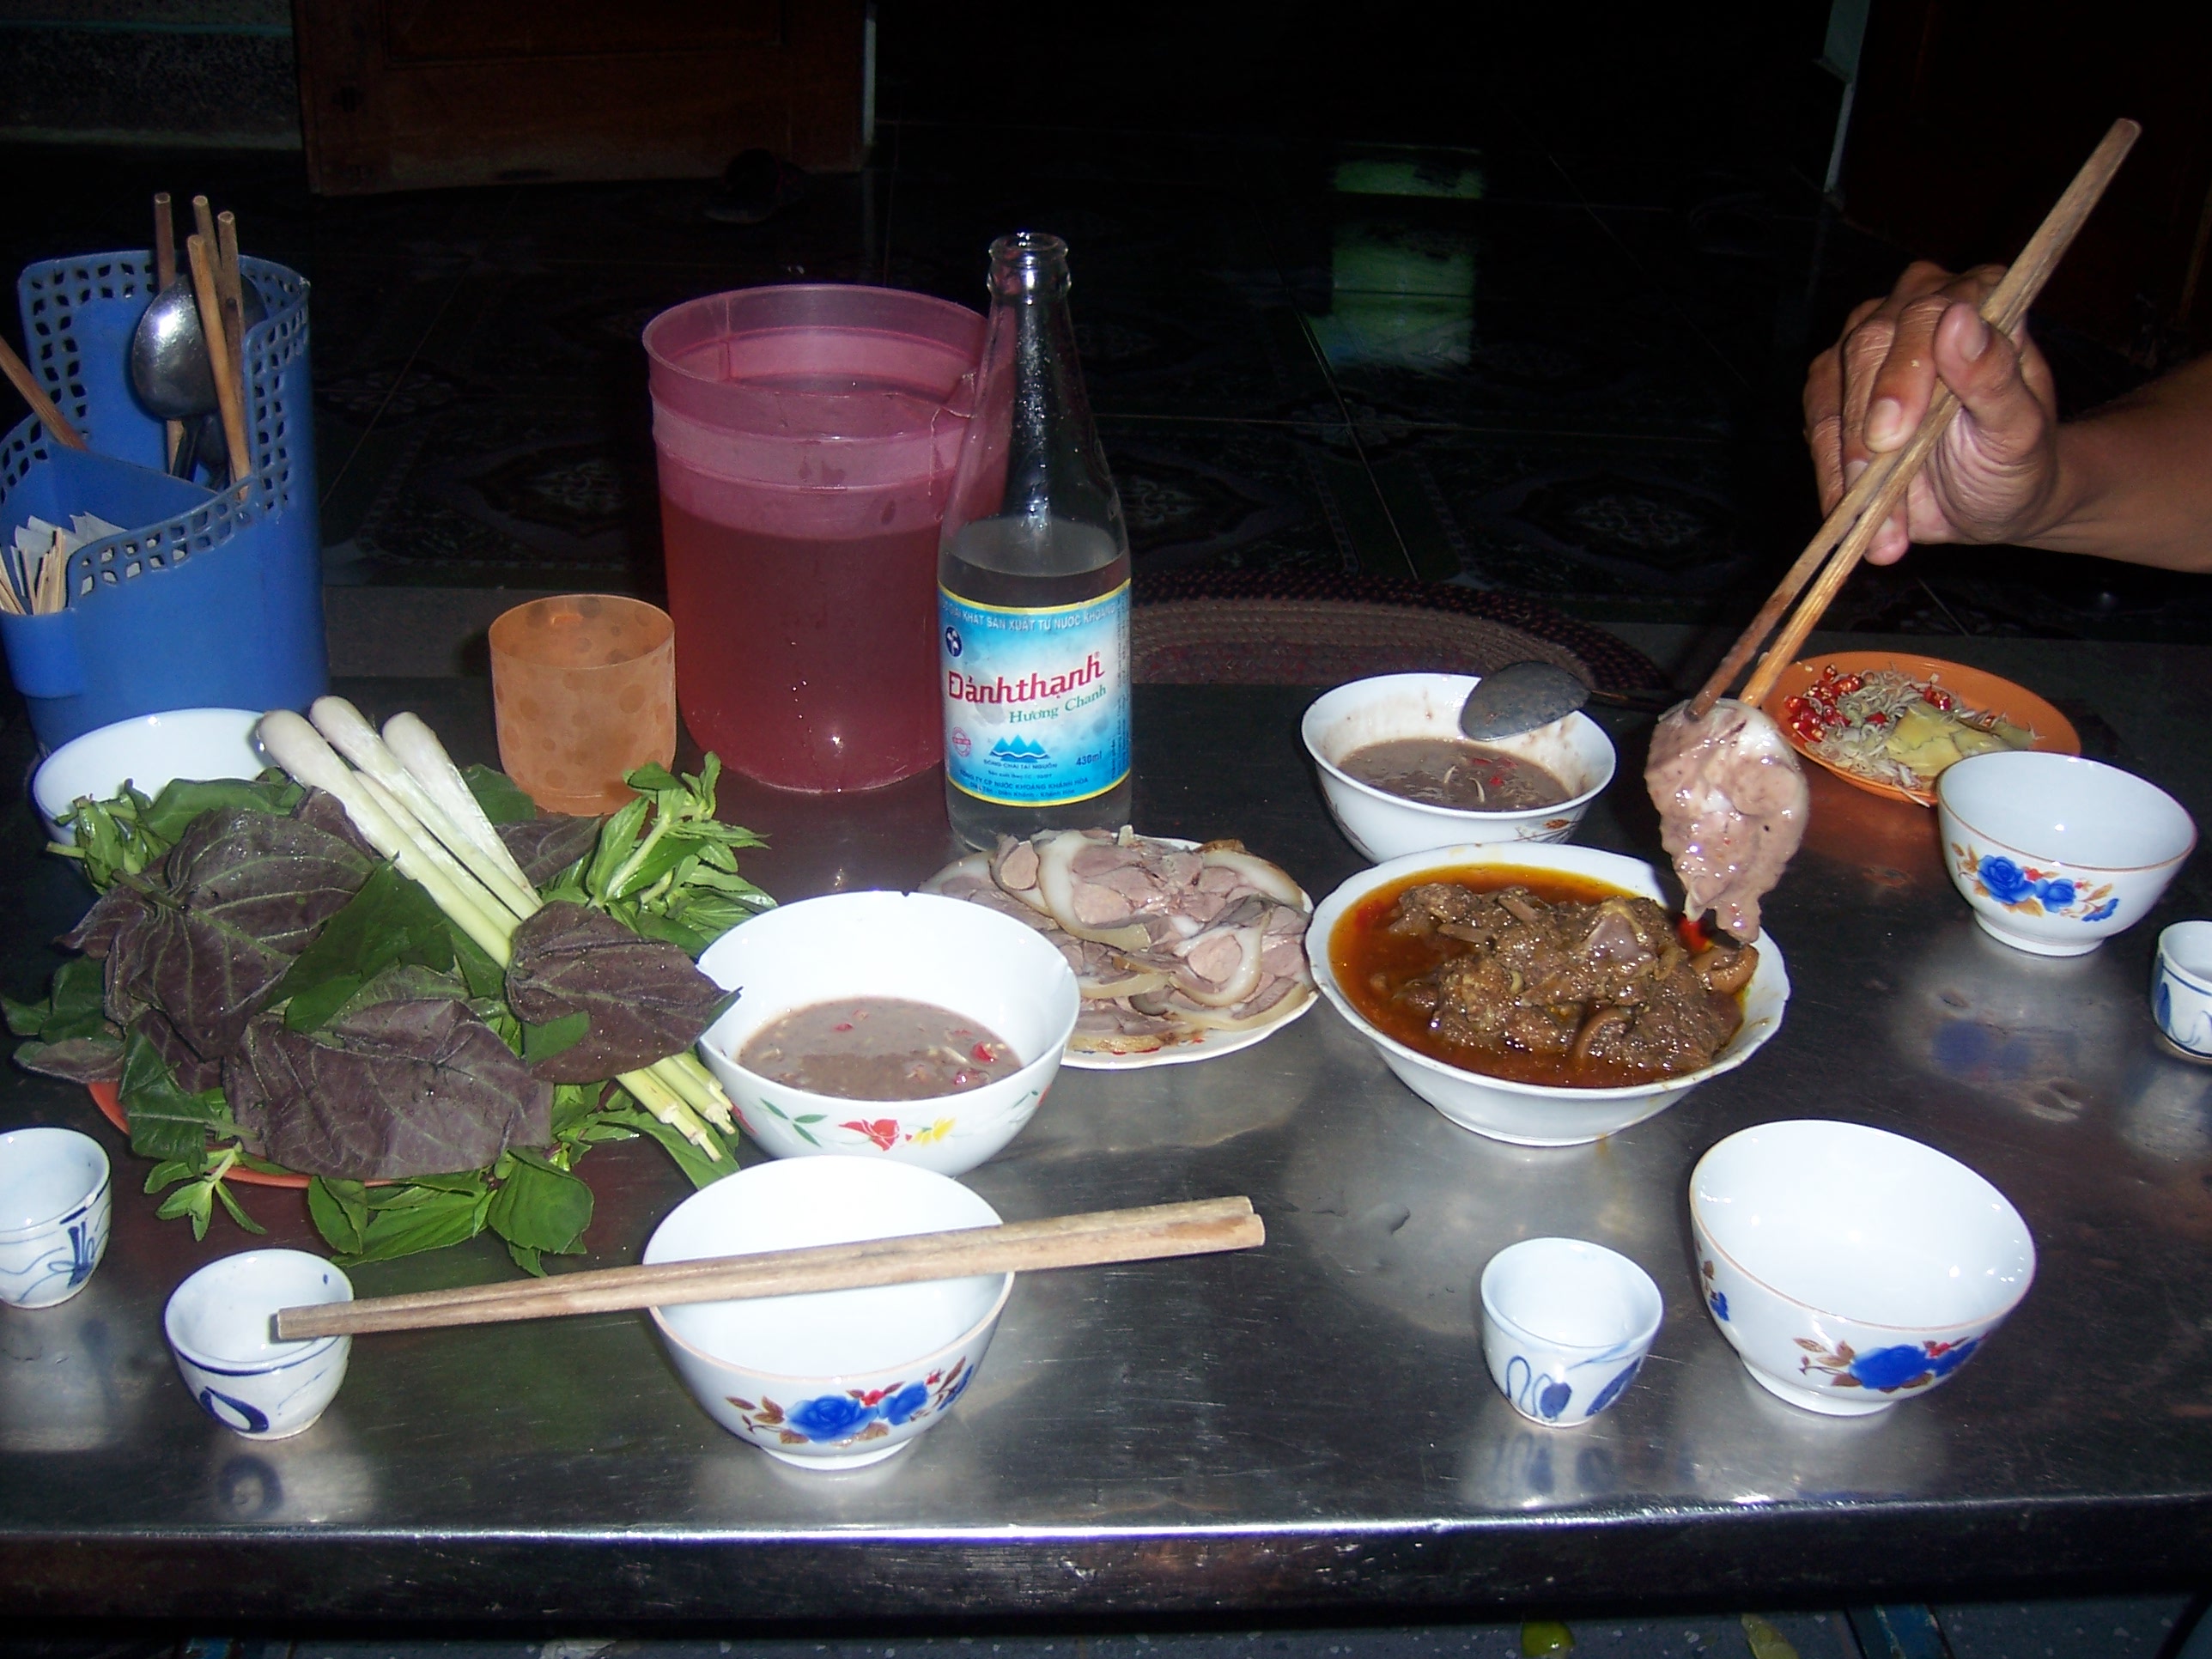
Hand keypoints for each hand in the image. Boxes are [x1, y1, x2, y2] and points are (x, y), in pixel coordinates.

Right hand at [1803, 260, 2062, 563]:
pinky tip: (1854, 519)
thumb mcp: (2020, 429)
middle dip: (1864, 429)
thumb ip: (1993, 376)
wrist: (1990, 498)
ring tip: (1881, 530)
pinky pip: (1815, 428)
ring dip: (1846, 466)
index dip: (1904, 372)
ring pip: (1830, 390)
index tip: (1893, 435)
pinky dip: (1830, 478)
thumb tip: (1959, 321)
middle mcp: (1915, 309)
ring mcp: (1867, 345)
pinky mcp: (1832, 388)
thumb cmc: (2018, 459)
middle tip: (1873, 492)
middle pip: (1866, 348)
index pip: (1926, 314)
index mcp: (1976, 297)